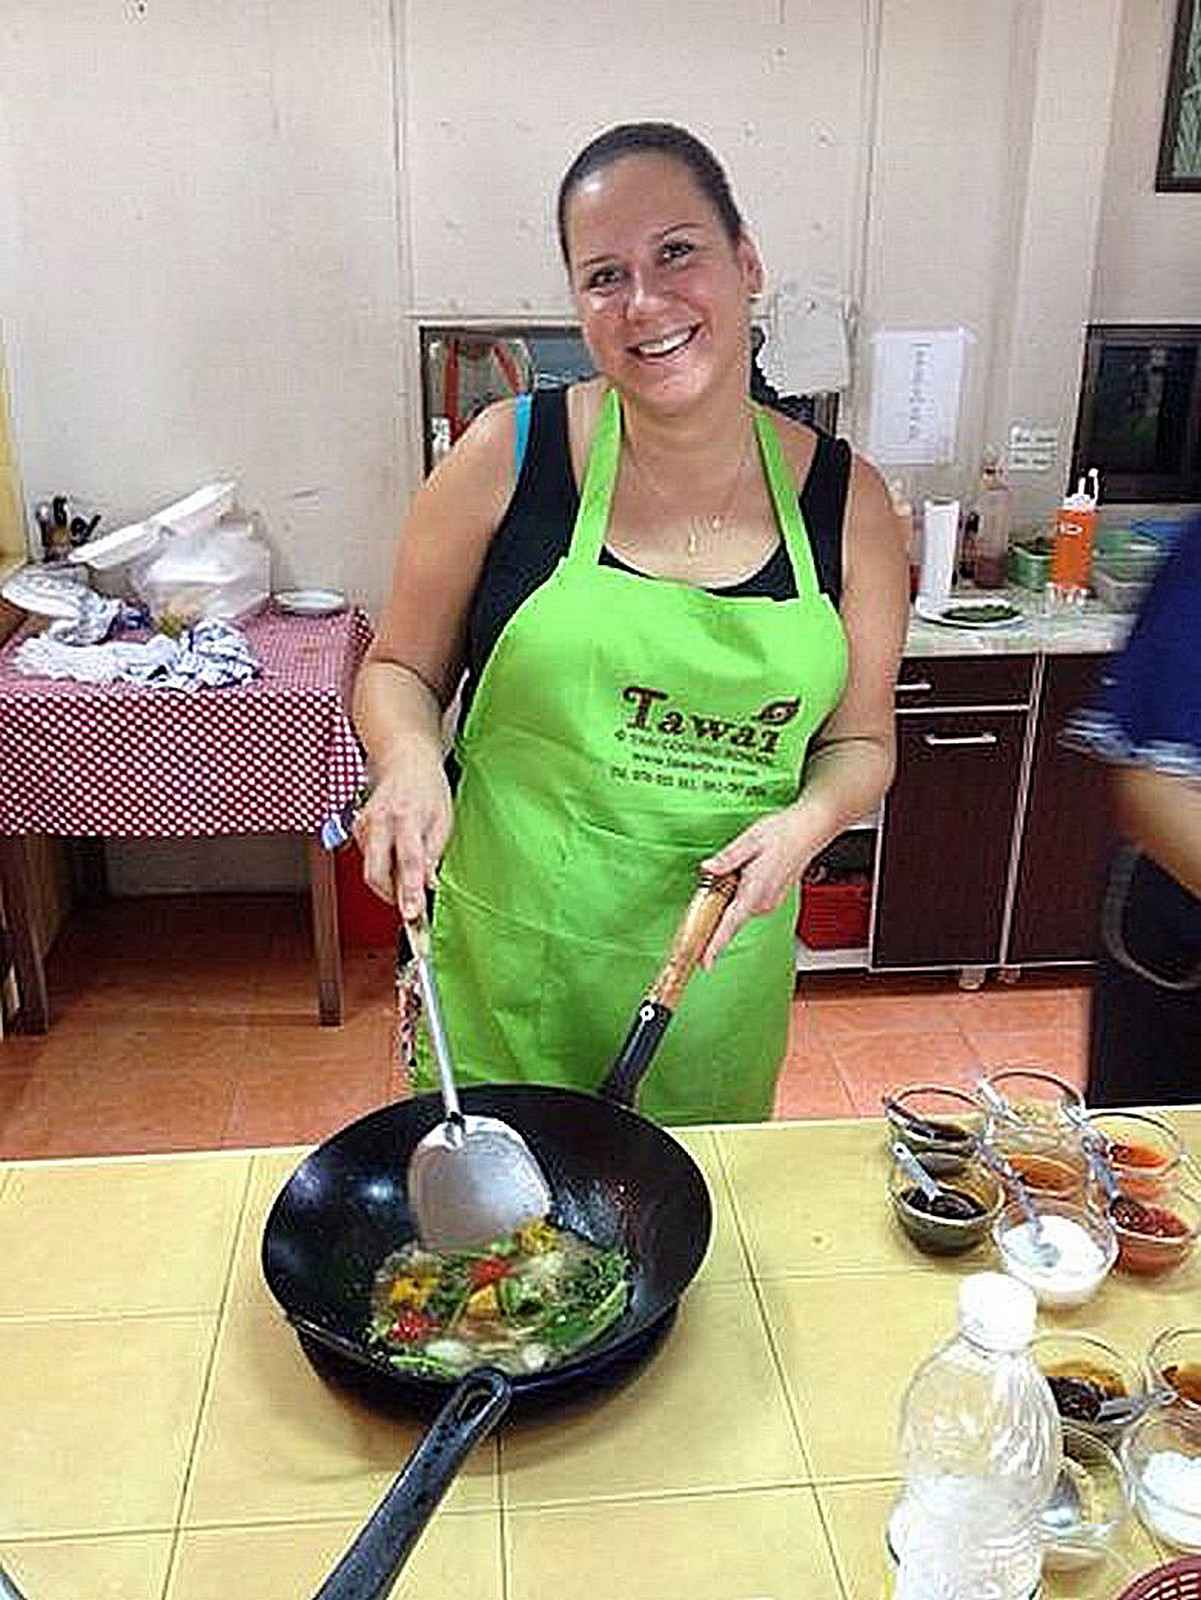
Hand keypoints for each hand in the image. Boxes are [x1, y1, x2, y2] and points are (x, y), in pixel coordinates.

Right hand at [354, 751, 452, 918]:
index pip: (408, 861)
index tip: (412, 914)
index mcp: (407, 816)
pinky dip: (382, 868)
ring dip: (389, 883)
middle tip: (411, 906)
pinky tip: (395, 856)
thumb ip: (433, 854)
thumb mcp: (443, 820)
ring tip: (408, 875)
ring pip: (370, 870)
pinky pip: (367, 860)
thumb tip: (428, 886)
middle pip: (376, 872)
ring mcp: (364, 824)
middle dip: (392, 896)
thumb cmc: (428, 789)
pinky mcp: (356, 828)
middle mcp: (380, 821)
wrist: (405, 761)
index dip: (409, 890)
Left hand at [699, 804, 820, 966]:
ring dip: (727, 896)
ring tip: (741, 866)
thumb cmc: (783, 833)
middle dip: (714, 906)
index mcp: (755, 893)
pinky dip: (738, 894)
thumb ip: (727, 859)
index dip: (715, 946)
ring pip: (736, 908)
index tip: (705, 962)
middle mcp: (763, 903)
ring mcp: (768, 903)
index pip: (729, 926)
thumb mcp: (749, 841)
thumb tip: (708, 868)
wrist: (809, 830)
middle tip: (717, 878)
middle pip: (728, 917)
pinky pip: (745, 903)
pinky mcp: (770, 899)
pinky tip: (745, 872)